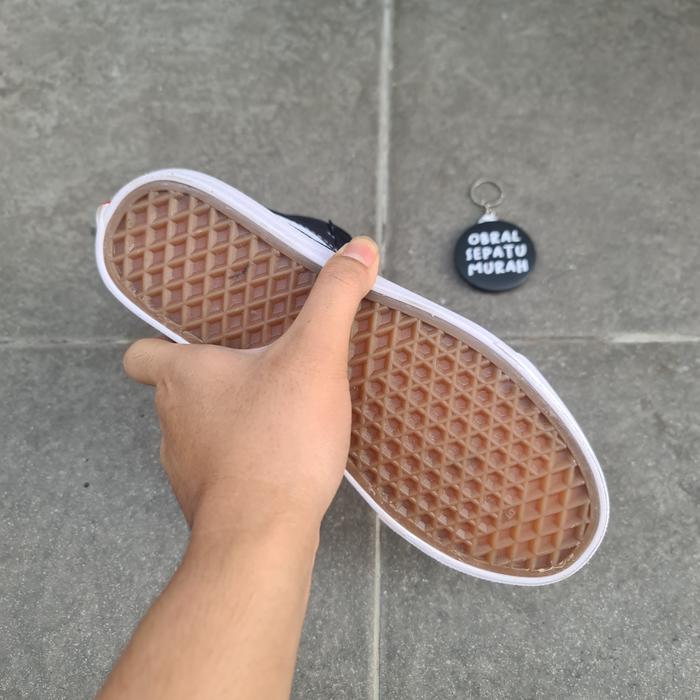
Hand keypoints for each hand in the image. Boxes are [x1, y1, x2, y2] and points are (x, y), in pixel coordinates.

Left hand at [122, 236, 379, 542]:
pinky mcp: (208, 504)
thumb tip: (361, 248)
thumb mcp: (315, 356)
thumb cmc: (278, 438)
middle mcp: (170, 421)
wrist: (263, 534)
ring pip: (199, 433)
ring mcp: (184, 467)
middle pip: (177, 392)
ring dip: (231, 422)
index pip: (139, 354)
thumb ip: (336, 298)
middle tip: (261, 371)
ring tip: (279, 414)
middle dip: (216, 382)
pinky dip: (244, 461)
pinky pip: (222, 470)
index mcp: (183, 377)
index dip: (157, 346)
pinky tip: (282, 459)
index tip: (193, 345)